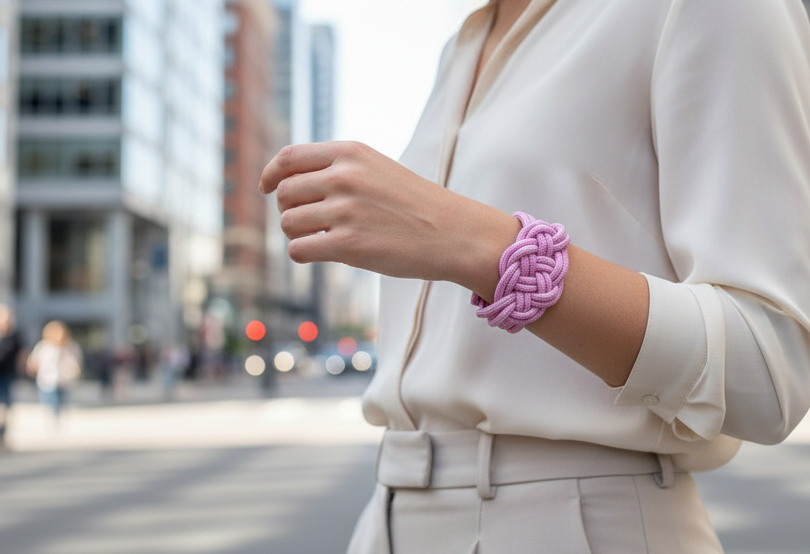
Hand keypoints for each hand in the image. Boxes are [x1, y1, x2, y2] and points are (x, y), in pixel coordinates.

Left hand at [259, 141, 519, 295]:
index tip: (266, 188)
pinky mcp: (348, 245)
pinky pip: (298, 250)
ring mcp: (345, 210)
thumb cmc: (416, 205)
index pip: (290, 157)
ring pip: (288, 222)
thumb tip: (288, 184)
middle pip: (284, 192)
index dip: (271, 174)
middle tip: (310, 224)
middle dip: (289, 210)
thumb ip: (338, 168)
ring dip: (297, 234)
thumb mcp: (378, 169)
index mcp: (351, 152)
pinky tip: (324, 254)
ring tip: (323, 239)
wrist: (453, 232)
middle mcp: (344, 176)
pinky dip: (304, 254)